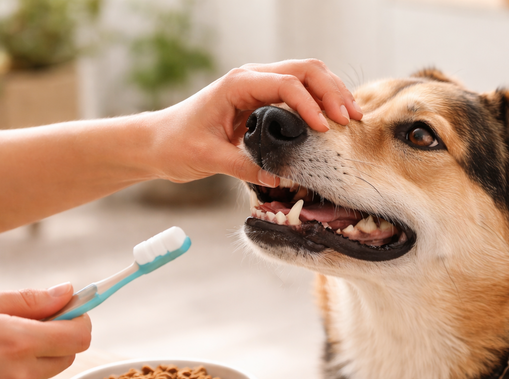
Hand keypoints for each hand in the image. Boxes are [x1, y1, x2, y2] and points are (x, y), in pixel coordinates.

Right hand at [0, 283, 90, 378]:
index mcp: (17, 341)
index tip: (70, 313)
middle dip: (55, 340)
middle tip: (24, 330)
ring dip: (32, 363)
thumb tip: (66, 292)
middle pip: (66, 356)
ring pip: (43, 377)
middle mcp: (19, 376)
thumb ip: (27, 299)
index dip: (79, 320)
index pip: (79, 335)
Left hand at [145, 59, 363, 186]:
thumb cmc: (177, 145)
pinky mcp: (262, 100)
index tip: (327, 130)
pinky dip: (319, 102)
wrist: (157, 142)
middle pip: (305, 70)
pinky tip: (332, 120)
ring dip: (331, 93)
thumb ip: (246, 166)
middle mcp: (251, 78)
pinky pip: (298, 92)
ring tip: (351, 118)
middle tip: (351, 119)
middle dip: (332, 91)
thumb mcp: (210, 159)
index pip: (286, 85)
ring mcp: (258, 86)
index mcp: (238, 85)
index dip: (310, 106)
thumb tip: (281, 178)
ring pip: (306, 76)